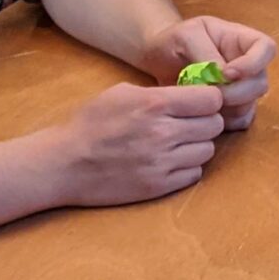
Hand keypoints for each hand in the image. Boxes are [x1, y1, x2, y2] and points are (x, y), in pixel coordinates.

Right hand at [47, 80, 223, 204]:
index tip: (199, 102)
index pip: (211, 99)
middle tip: (188, 122)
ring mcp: (162, 163)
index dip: (208, 99)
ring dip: (197, 145)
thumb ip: (159, 93)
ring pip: (208, 151)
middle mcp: (163, 133)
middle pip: (214, 125)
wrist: (63, 163)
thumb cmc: (89, 123)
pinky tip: (169, 160)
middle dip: (205, 121)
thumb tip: (190, 94)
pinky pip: (194, 174)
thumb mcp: (122, 93)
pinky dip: (187, 167)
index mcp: (155, 104)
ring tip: (177, 142)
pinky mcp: (158, 187)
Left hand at [145, 15, 275, 130]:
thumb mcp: (186, 36)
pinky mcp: (232, 108)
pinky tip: (204, 114)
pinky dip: (225, 122)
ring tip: (201, 103)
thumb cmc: (174, 40)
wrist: (158, 59)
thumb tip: (224, 76)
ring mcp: (241, 88)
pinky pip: (240, 121)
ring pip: (251, 105)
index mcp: (242, 40)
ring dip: (228, 109)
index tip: (227, 72)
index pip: (266, 48)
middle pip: (260, 83)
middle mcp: (248, 66)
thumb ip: (206, 52)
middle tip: (211, 94)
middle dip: (237, 93)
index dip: (254, 63)